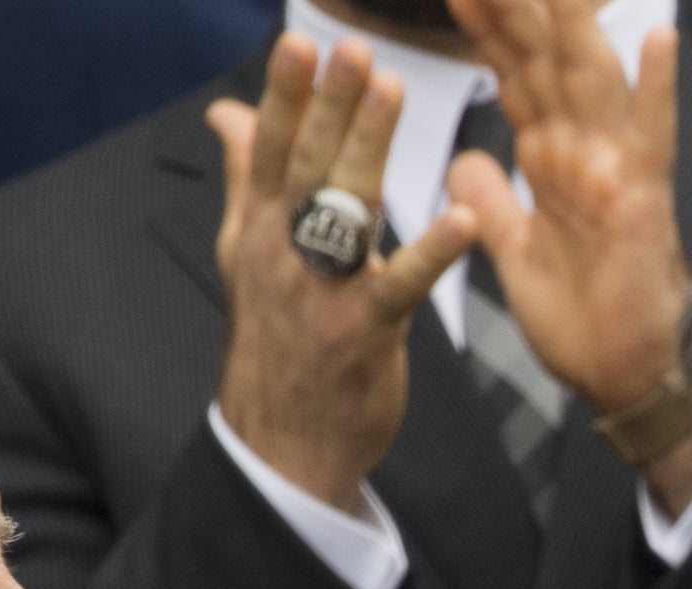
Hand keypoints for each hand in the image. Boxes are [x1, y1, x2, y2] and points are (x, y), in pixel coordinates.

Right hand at [210, 34, 480, 513]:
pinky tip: (464, 220)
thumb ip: (246, 177)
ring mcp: (323, 291)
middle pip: (308, 165)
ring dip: (370, 147)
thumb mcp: (248, 254)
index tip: (299, 42)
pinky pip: (402, 285)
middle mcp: (284, 252)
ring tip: (392, 91)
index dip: (285, 95)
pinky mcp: (366, 331)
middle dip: (329, 104)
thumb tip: (227, 112)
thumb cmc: (277, 339)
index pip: (271, 149)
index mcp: (259, 228)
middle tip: (352, 49)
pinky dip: (432, 252)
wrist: (283, 443)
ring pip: (347, 208)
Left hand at [444, 0, 691, 508]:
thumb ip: (492, 203)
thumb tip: (463, 161)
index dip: (486, 26)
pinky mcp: (641, 200)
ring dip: (572, 21)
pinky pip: (652, 135)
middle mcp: (583, 149)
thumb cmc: (582, 322)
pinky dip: (656, 88)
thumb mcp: (515, 255)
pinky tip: (656, 35)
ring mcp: (615, 168)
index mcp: (552, 157)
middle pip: (545, 57)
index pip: (514, 74)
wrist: (623, 379)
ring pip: (590, 76)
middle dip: (517, 7)